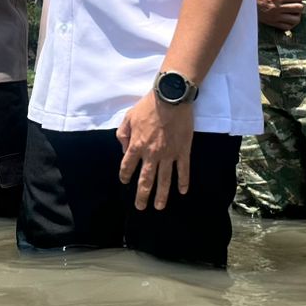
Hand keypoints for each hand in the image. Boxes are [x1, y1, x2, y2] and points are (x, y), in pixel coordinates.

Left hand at [117, 90, 195, 210]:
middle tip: (141, 207)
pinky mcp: (183, 151)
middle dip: (142, 195)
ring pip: (164, 180)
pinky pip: (183, 170)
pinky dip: (183, 181)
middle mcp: (152, 154)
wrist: (171, 98)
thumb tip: (124, 149)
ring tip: (159, 206)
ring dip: (161, 195)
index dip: (125, 175)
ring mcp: (169, 154)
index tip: (125, 181)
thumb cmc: (148, 106)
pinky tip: (182, 191)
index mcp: (136, 145)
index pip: (127, 166)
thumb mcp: (128, 117)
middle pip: (145, 180)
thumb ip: (123, 134)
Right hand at [255, 0, 305, 30]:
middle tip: (293, 1)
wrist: (245, 1)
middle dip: (298, 3)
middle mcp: (278, 7)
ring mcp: (276, 17)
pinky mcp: (273, 23)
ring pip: (296, 19)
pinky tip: (288, 17)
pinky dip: (291, 23)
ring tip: (292, 10)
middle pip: (299, 7)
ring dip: (296, 14)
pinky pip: (288, 27)